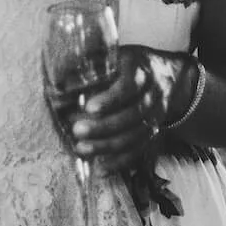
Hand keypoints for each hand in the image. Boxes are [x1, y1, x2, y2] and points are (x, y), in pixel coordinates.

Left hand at [62, 46, 173, 173]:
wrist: (167, 75)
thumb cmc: (129, 65)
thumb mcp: (113, 56)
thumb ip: (88, 66)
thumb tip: (58, 82)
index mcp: (140, 69)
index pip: (129, 86)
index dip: (110, 99)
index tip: (89, 108)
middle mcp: (152, 93)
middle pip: (133, 114)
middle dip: (104, 126)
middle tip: (77, 131)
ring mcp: (156, 115)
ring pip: (136, 135)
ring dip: (108, 146)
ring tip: (82, 149)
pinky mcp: (153, 132)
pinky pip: (139, 150)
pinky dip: (120, 162)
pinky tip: (101, 169)